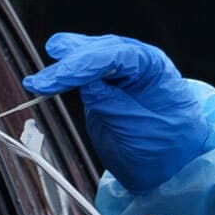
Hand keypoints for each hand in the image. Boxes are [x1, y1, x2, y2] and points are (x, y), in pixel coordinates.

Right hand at [24, 33, 212, 190]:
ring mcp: (123, 71)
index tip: (58, 78)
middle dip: (70, 63)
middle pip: (101, 50)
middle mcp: (138, 63)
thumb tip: (85, 84)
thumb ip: (112, 105)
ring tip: (43, 77)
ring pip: (91, 55)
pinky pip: (87, 72)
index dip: (84, 65)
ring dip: (67, 63)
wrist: (173, 164)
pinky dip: (70, 73)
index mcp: (154, 68)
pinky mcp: (109, 84)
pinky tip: (54, 76)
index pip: (117, 55)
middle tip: (42, 81)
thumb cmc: (168, 146)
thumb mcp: (140, 130)